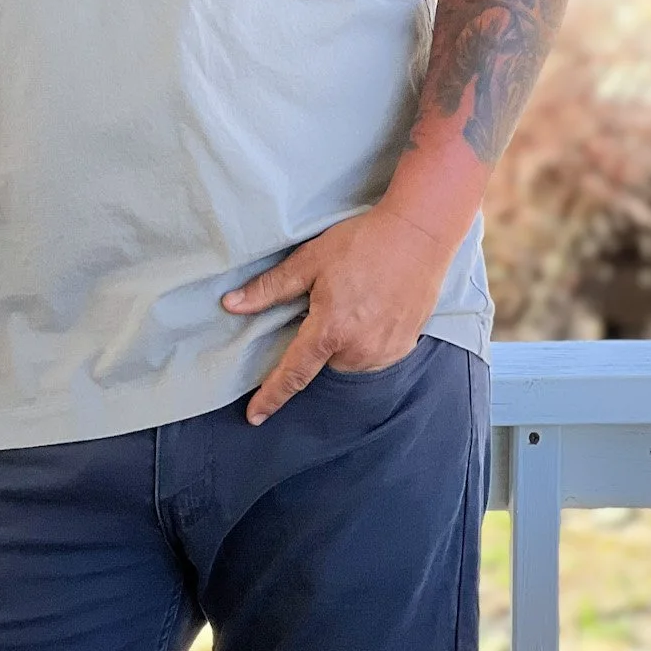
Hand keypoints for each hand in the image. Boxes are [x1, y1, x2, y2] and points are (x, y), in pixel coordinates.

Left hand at [221, 206, 455, 425]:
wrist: (419, 234)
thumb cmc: (361, 243)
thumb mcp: (309, 260)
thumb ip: (269, 289)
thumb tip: (231, 305)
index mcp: (330, 330)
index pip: (293, 373)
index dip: (272, 396)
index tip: (255, 416)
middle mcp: (359, 349)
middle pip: (322, 361)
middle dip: (317, 341)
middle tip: (328, 303)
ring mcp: (385, 351)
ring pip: (348, 360)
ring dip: (342, 342)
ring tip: (353, 303)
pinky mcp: (405, 347)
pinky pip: (373, 355)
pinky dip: (365, 340)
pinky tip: (371, 310)